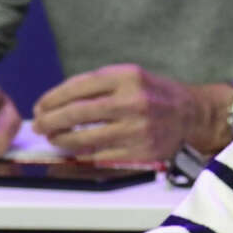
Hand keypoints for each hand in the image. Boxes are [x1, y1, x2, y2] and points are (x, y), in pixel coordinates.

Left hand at [32, 64, 220, 165]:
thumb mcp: (131, 77)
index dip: (51, 99)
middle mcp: (133, 101)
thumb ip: (97, 85)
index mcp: (128, 77)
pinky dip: (82, 154)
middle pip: (75, 113)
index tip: (40, 107)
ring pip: (83, 138)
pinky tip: (77, 150)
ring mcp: (137, 128)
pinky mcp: (139, 151)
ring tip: (54, 138)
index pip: (77, 87)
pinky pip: (99, 156)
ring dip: (61, 140)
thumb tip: (55, 102)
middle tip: (39, 125)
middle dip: (49, 121)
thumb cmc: (155, 94)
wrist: (192, 114)